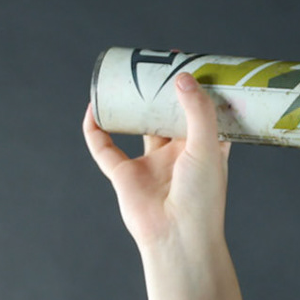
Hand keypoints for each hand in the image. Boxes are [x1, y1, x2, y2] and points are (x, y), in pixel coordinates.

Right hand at [82, 72, 232, 252]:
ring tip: (125, 78)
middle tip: (155, 63)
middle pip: (167, 114)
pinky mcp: (124, 176)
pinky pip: (103, 148)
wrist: (178, 236)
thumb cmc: (202, 197)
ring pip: (136, 126)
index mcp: (203, 149)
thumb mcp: (207, 148)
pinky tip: (93, 108)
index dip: (197, 89)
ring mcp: (150, 164)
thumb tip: (183, 77)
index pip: (202, 112)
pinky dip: (95, 129)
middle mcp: (177, 155)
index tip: (192, 63)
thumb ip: (197, 112)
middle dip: (160, 92)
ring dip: (130, 105)